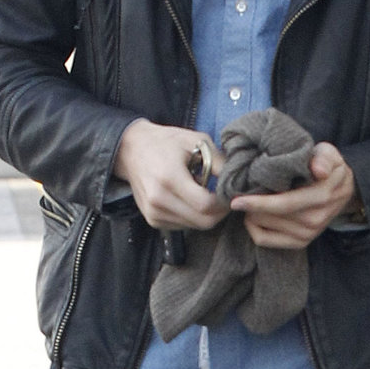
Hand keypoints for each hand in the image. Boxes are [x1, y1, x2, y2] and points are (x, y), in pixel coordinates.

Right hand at [114, 119, 228, 230]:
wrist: (131, 150)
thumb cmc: (167, 142)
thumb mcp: (196, 141)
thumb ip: (219, 162)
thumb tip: (237, 182)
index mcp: (169, 178)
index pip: (205, 205)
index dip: (224, 203)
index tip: (231, 193)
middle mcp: (158, 200)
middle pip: (203, 221)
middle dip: (220, 212)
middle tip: (225, 198)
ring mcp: (153, 213)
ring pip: (195, 226)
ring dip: (207, 215)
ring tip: (206, 194)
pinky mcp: (152, 220)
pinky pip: (183, 226)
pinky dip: (194, 217)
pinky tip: (192, 199)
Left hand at [229, 142, 356, 248]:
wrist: (343, 189)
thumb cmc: (328, 167)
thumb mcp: (329, 155)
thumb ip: (324, 159)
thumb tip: (319, 170)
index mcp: (322, 197)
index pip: (286, 204)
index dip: (259, 203)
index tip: (236, 200)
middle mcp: (315, 220)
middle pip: (271, 217)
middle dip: (251, 206)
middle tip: (242, 192)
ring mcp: (309, 234)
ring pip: (265, 228)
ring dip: (252, 215)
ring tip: (250, 201)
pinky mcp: (301, 242)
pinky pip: (266, 240)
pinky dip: (253, 229)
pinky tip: (253, 216)